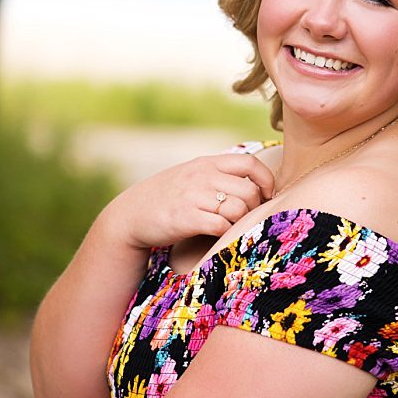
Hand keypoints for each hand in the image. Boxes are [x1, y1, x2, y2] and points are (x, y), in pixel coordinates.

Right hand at [99, 149, 277, 252]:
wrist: (131, 215)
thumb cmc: (166, 198)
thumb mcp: (190, 176)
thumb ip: (217, 175)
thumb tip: (254, 184)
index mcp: (205, 163)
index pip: (249, 163)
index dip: (266, 180)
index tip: (267, 195)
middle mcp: (201, 176)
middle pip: (248, 191)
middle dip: (253, 208)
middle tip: (245, 218)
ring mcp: (193, 196)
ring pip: (238, 209)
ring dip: (239, 221)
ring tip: (229, 226)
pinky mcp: (186, 218)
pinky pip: (221, 225)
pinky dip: (225, 232)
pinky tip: (216, 234)